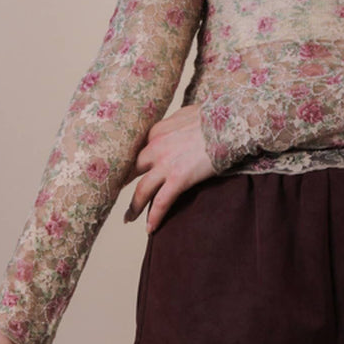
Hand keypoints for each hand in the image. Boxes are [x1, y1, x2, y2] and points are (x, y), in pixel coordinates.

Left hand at [123, 104, 215, 233]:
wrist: (229, 122)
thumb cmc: (213, 116)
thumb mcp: (186, 114)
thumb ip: (174, 124)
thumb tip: (175, 127)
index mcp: (156, 131)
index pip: (135, 151)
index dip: (128, 165)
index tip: (122, 174)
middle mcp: (155, 147)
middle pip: (132, 171)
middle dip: (122, 185)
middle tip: (114, 196)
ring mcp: (166, 164)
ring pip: (141, 190)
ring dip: (134, 207)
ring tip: (129, 218)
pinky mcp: (179, 178)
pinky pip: (161, 202)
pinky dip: (154, 217)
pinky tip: (150, 229)